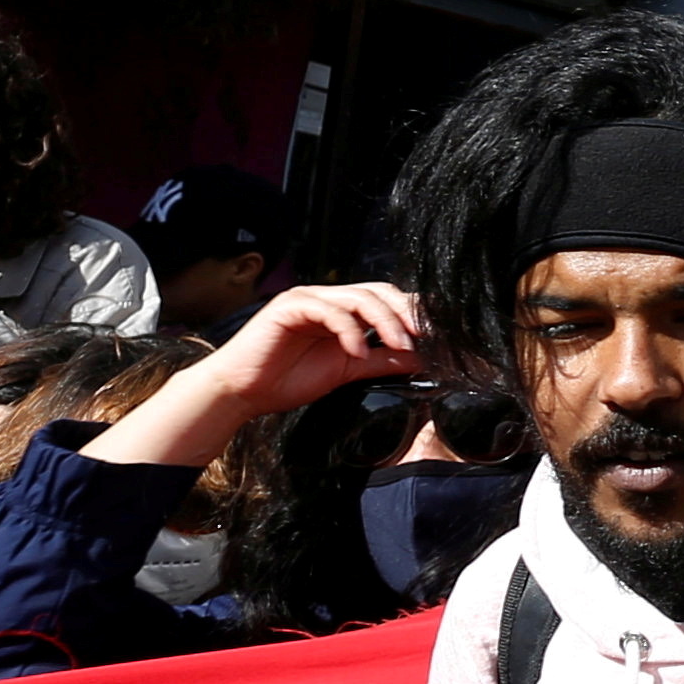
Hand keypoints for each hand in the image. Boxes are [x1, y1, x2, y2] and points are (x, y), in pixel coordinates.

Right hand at [86, 283, 426, 471]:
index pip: (388, 301)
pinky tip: (358, 351)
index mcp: (344, 311)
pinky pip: (329, 309)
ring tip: (399, 345)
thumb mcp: (348, 370)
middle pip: (381, 291)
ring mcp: (308, 298)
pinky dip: (350, 329)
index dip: (414, 314)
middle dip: (407, 313)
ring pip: (360, 296)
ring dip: (386, 321)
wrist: (243, 391)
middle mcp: (328, 299)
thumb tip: (422, 358)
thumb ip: (382, 360)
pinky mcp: (289, 306)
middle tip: (425, 337)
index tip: (440, 336)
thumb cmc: (288, 379)